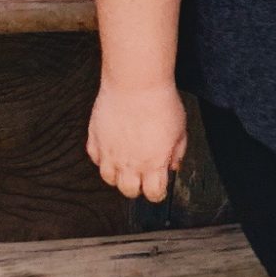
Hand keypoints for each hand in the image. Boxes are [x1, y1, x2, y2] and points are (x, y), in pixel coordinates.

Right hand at [86, 79, 187, 202]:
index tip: (159, 187)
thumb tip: (172, 166)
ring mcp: (109, 154)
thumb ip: (177, 151)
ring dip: (118, 175)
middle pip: (129, 191)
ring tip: (126, 163)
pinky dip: (103, 158)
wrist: (136, 83)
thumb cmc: (161, 102)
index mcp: (153, 163)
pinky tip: (112, 148)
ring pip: (109, 179)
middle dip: (137, 187)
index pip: (154, 194)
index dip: (158, 192)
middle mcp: (129, 164)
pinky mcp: (95, 140)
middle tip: (142, 176)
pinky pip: (96, 158)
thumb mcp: (180, 128)